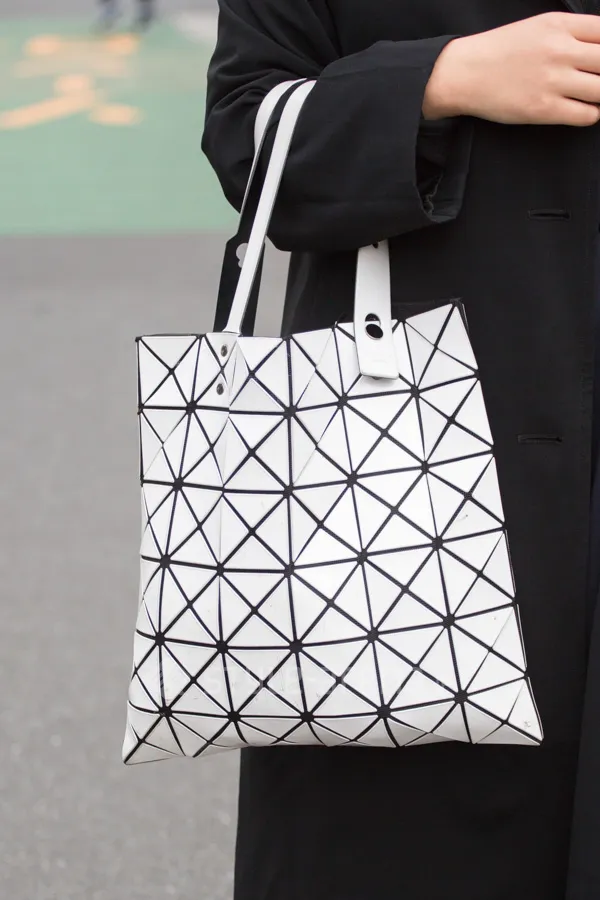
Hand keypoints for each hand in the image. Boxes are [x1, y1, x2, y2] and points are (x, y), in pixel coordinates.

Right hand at [423, 12, 599, 126]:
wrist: (463, 74)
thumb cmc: (499, 52)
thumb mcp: (538, 27)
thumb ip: (571, 33)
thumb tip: (598, 49)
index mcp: (560, 25)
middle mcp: (560, 50)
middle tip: (596, 79)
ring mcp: (553, 81)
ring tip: (591, 95)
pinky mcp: (544, 109)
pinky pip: (587, 115)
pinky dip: (591, 114)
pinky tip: (581, 109)